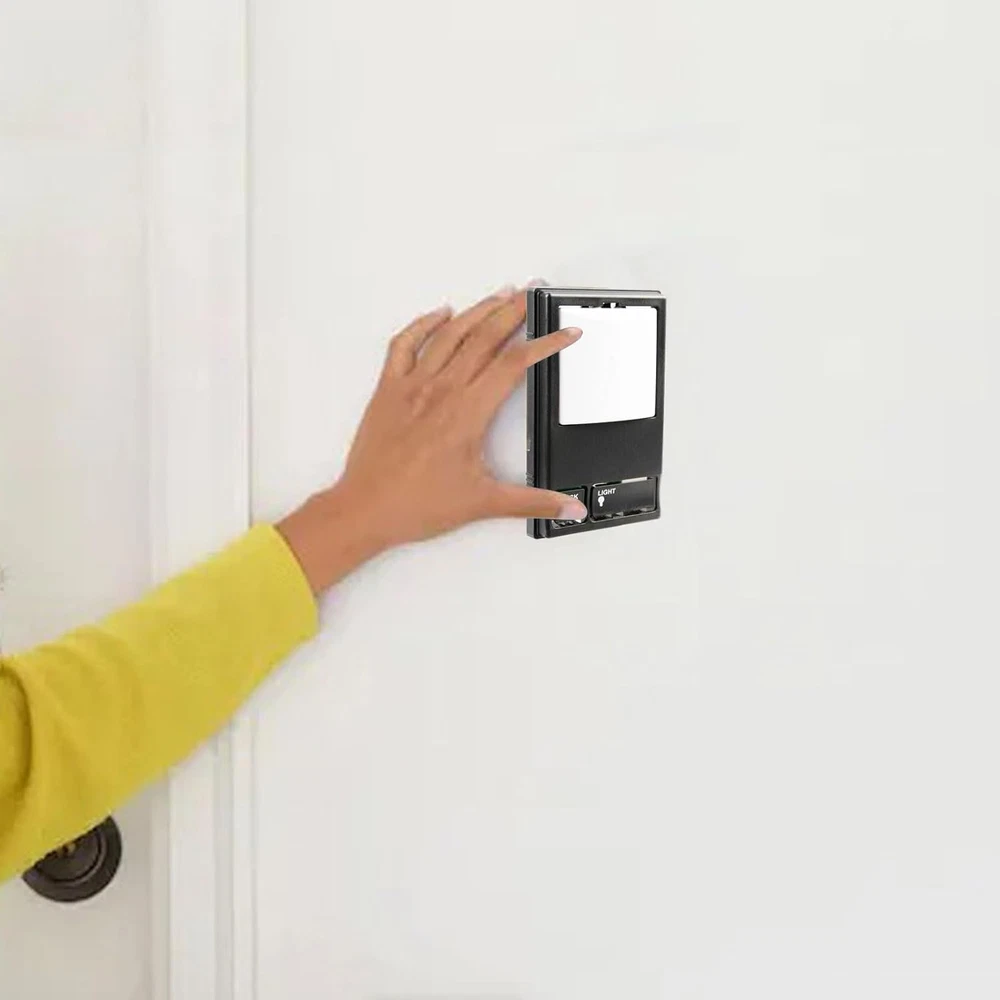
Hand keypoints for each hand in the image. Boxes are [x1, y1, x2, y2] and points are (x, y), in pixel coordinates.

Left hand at [277, 285, 585, 592]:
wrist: (365, 509)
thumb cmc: (416, 505)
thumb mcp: (484, 503)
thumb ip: (533, 502)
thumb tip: (570, 508)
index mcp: (468, 412)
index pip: (515, 364)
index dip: (546, 343)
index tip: (565, 333)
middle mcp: (441, 390)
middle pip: (485, 337)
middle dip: (513, 311)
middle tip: (532, 293)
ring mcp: (412, 385)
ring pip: (450, 334)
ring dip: (477, 310)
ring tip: (499, 295)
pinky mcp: (388, 389)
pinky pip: (405, 344)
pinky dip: (423, 324)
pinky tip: (439, 313)